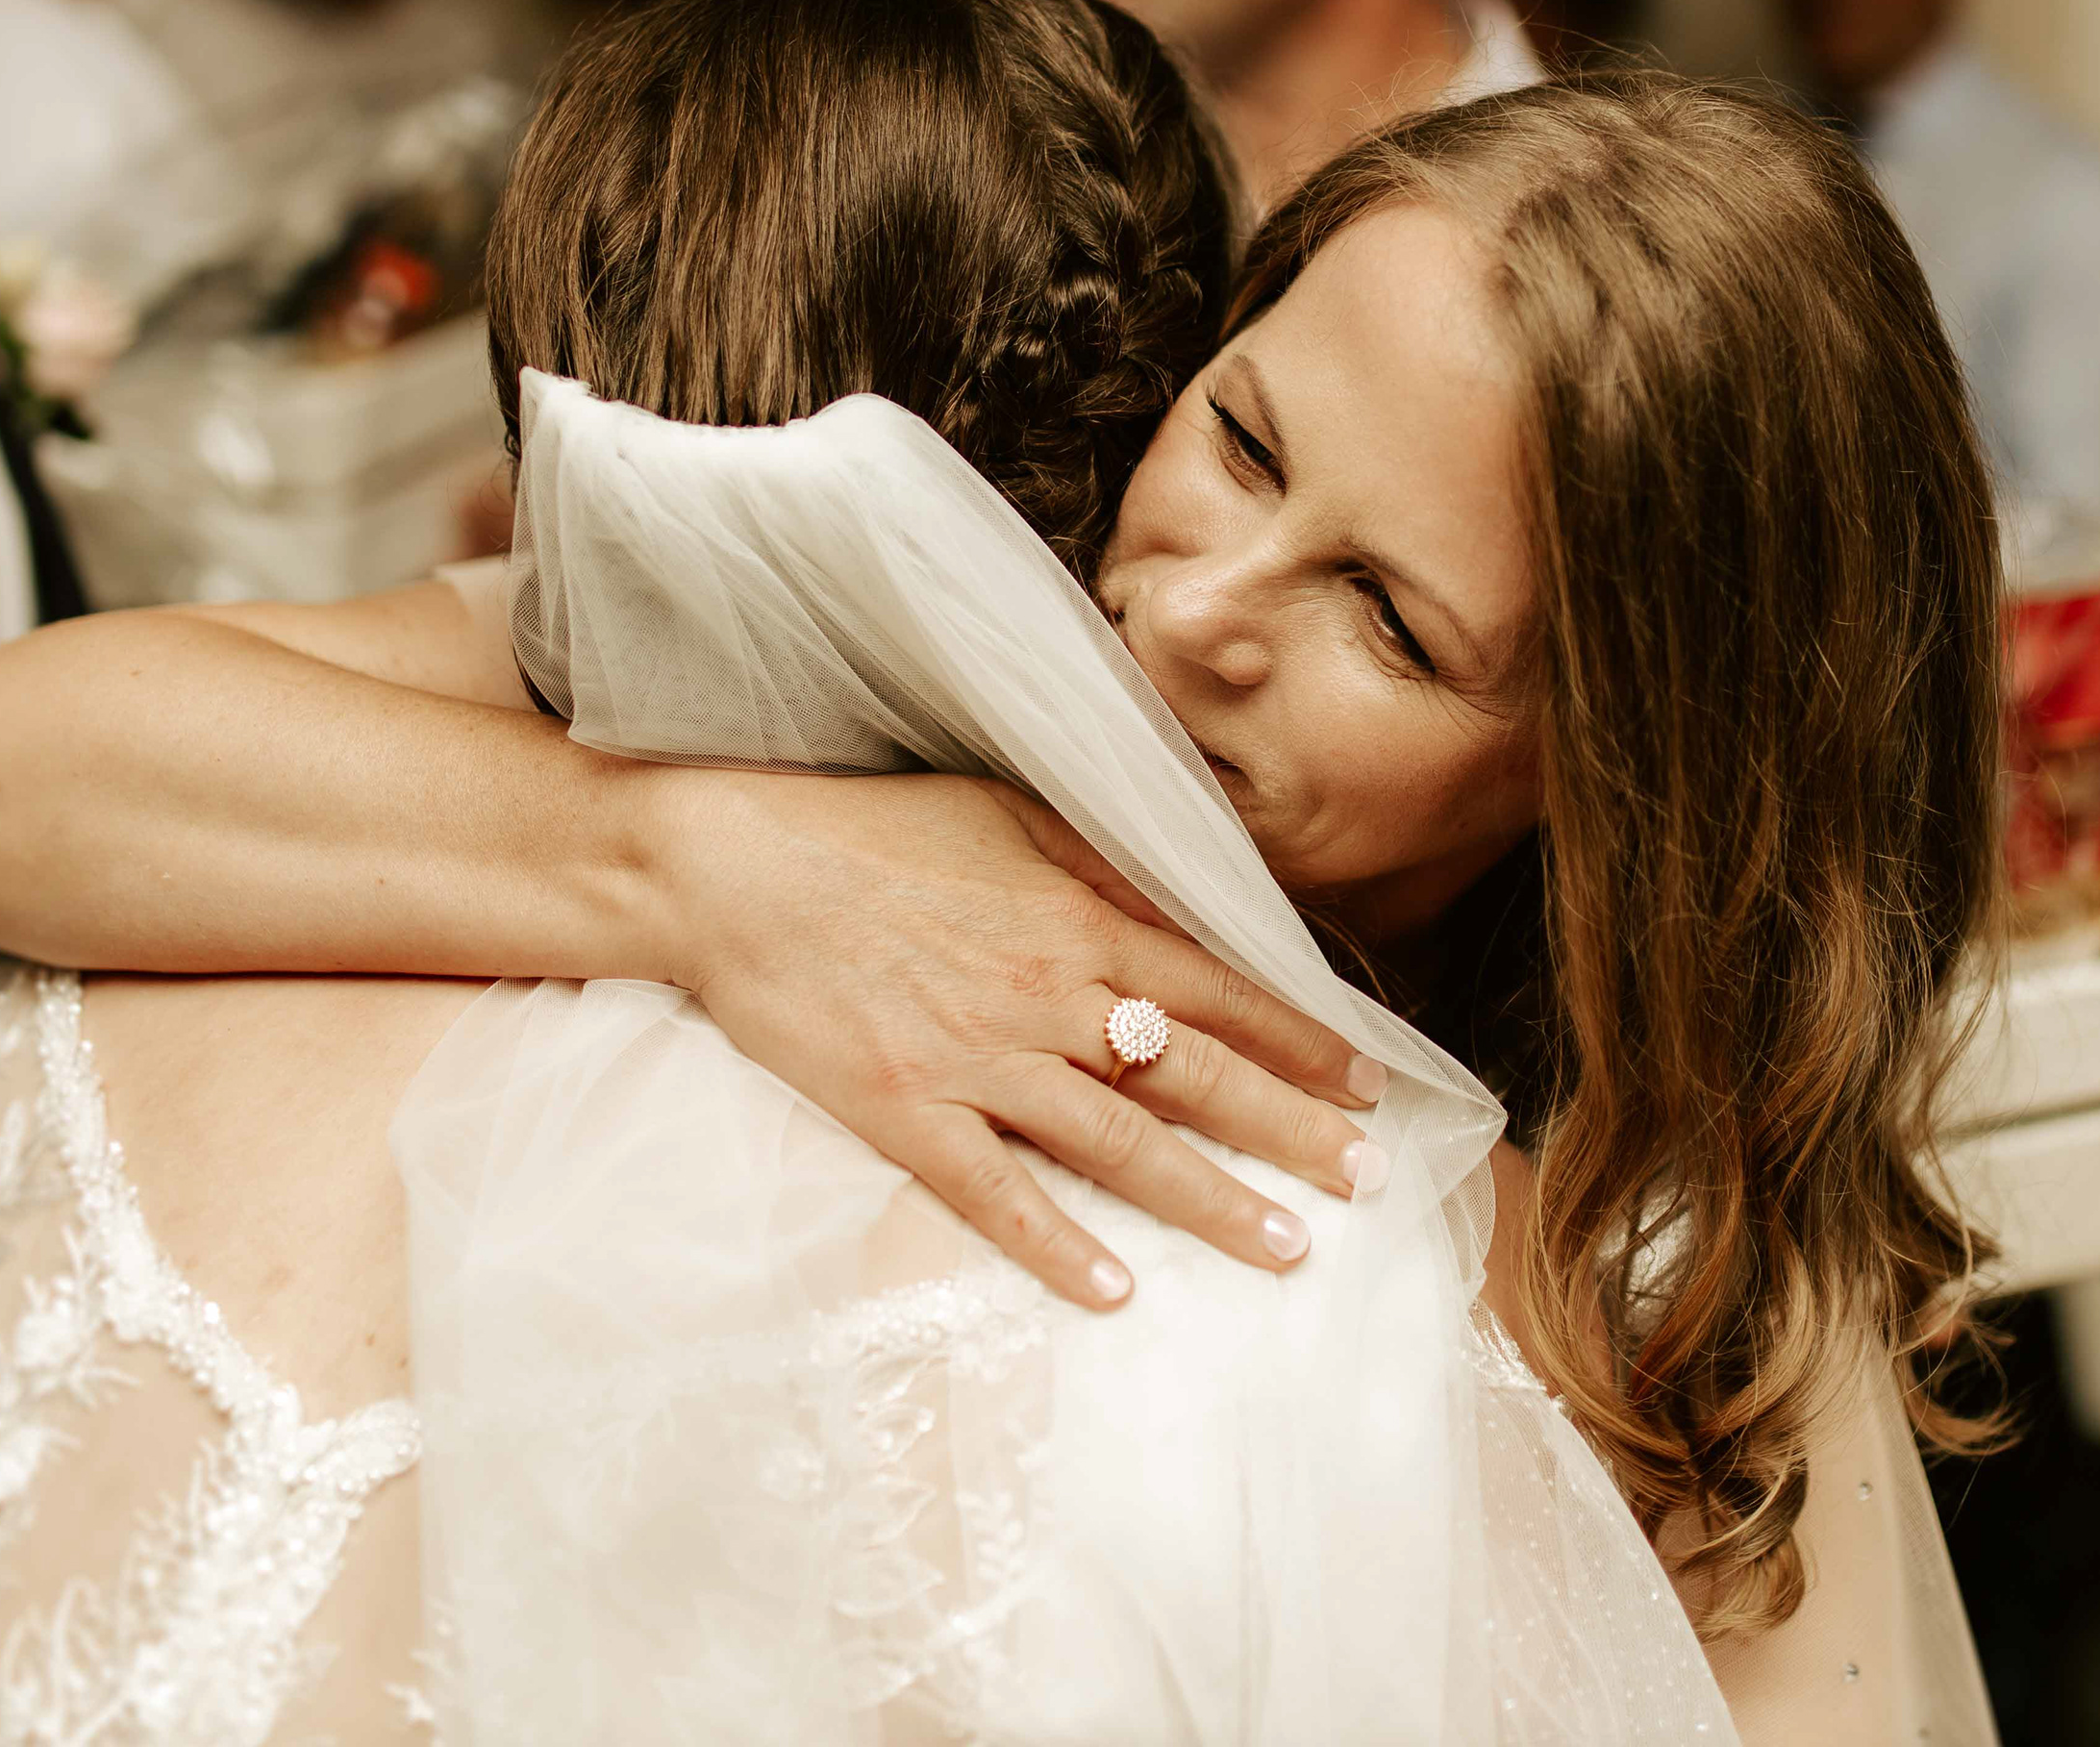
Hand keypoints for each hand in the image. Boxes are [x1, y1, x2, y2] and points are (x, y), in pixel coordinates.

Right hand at [648, 765, 1390, 1309]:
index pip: (1219, 992)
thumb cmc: (870, 828)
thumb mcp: (1007, 808)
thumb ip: (1105, 856)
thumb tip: (1195, 890)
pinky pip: (996, 1194)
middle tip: (1367, 1181)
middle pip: (1196, 1076)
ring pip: (1121, 1144)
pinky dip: (1056, 1246)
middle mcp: (1048, 997)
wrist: (732, 866)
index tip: (1365, 1083)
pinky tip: (1115, 1291)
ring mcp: (978, 1062)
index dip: (1301, 1040)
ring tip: (1288, 1248)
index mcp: (1078, 920)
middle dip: (1292, 1131)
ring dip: (1213, 1201)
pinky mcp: (906, 1114)